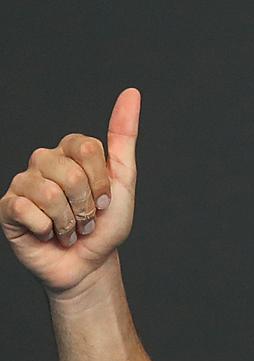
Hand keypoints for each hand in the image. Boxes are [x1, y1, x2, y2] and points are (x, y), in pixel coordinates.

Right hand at [1, 88, 140, 296]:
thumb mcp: (123, 181)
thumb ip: (124, 137)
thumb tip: (131, 93)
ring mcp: (23, 183)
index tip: (105, 200)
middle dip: (87, 206)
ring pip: (49, 194)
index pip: (87, 148)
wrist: (88, 263)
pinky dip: (48, 230)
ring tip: (69, 228)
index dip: (102, 181)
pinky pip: (28, 210)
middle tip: (86, 218)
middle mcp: (43, 161)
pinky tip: (48, 233)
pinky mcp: (8, 207)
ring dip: (69, 222)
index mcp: (69, 151)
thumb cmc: (105, 224)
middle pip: (70, 173)